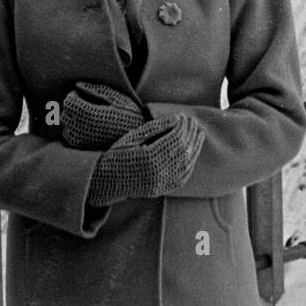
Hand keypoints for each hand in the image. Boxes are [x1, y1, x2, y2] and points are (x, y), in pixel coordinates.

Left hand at [62, 81, 145, 150]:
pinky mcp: (82, 150)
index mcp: (90, 114)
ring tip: (88, 119)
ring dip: (73, 120)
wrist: (138, 143)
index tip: (84, 96)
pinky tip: (88, 130)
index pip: (69, 101)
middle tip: (87, 106)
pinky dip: (75, 132)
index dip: (75, 96)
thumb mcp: (116, 98)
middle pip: (65, 113)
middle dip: (73, 107)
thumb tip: (77, 85)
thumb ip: (95, 90)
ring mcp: (81, 141)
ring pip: (66, 126)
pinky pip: (69, 138)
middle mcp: (83, 129)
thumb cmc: (128, 116)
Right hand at [88, 113, 203, 205]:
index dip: (182, 125)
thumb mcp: (133, 137)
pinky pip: (183, 177)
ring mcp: (162, 183)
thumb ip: (155, 127)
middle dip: (190, 133)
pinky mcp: (163, 190)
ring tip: (199, 134)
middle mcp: (158, 172)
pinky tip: (193, 153)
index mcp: (149, 156)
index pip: (175, 138)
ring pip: (186, 163)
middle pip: (183, 149)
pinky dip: (191, 164)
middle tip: (193, 121)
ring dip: (195, 147)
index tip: (184, 115)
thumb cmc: (117, 154)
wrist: (106, 182)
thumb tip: (177, 117)